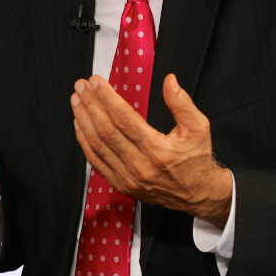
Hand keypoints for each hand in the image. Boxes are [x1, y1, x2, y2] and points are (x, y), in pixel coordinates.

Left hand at [70, 73, 232, 225]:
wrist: (197, 194)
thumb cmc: (196, 159)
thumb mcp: (199, 128)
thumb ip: (182, 103)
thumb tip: (169, 81)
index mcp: (159, 151)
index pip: (125, 119)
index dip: (107, 98)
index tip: (96, 82)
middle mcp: (140, 166)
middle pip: (106, 130)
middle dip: (91, 104)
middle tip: (81, 85)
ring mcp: (127, 177)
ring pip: (97, 145)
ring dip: (83, 119)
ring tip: (77, 100)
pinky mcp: (120, 184)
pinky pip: (96, 161)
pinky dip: (84, 141)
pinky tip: (79, 123)